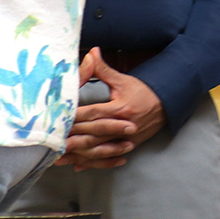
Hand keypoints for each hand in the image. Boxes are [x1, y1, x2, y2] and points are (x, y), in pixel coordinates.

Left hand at [58, 47, 165, 169]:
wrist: (168, 104)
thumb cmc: (143, 91)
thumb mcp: (123, 80)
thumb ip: (103, 69)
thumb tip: (91, 52)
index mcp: (120, 108)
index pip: (92, 114)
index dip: (75, 117)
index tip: (57, 121)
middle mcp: (122, 125)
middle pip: (92, 134)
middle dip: (72, 139)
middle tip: (51, 143)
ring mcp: (126, 138)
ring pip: (98, 149)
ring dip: (78, 155)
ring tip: (58, 159)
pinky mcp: (129, 146)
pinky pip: (108, 156)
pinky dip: (93, 163)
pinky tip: (78, 166)